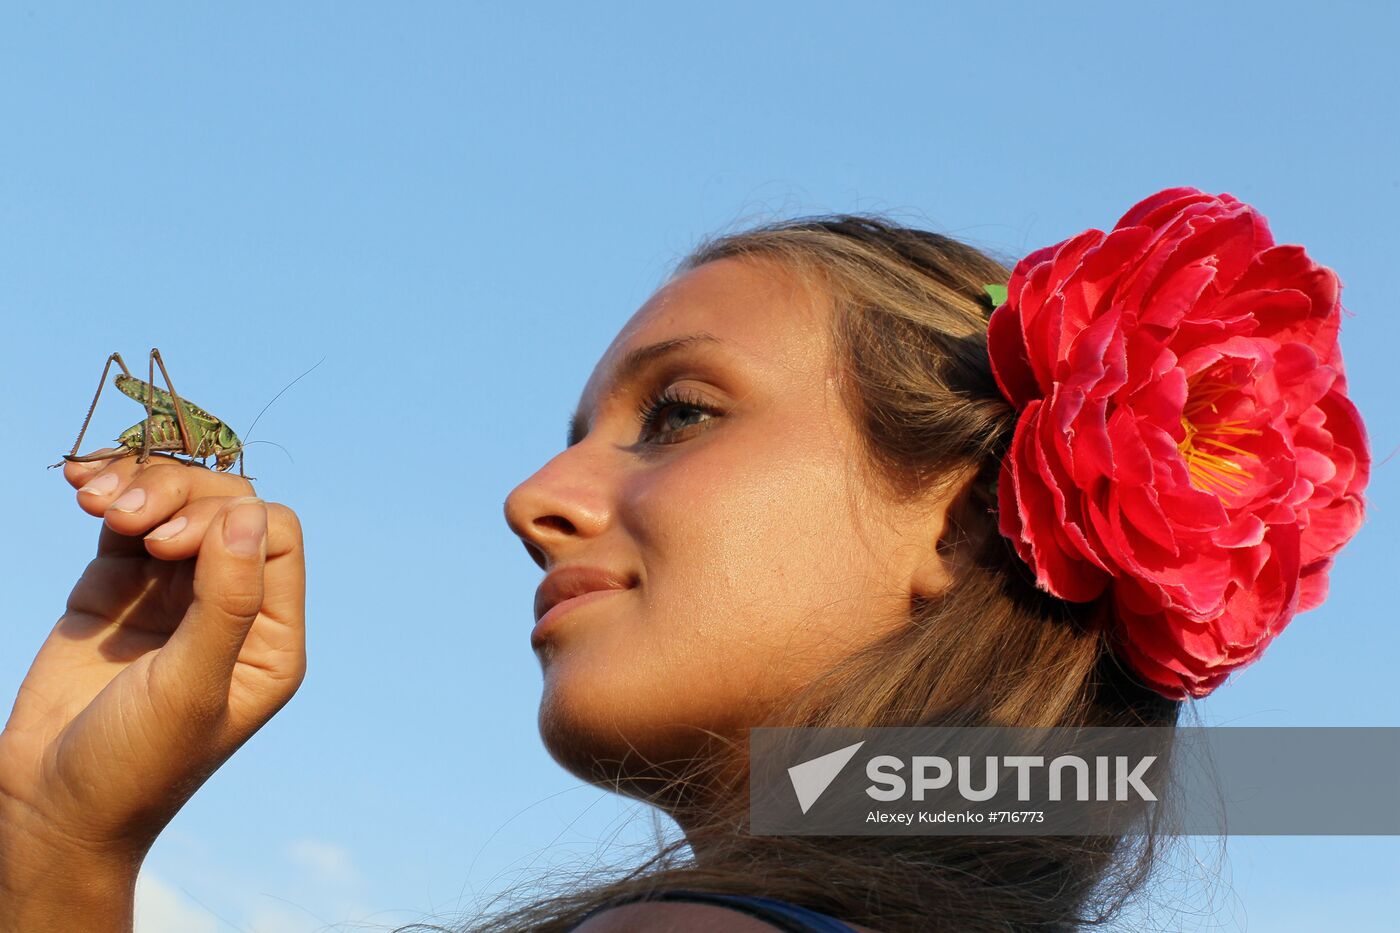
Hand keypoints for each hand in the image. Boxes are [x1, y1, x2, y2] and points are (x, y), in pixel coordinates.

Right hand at [0, 451, 305, 921]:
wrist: (48, 807)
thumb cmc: (134, 765)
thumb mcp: (189, 688)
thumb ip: (226, 601)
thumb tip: (248, 513)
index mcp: (271, 637)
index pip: (273, 536)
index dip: (223, 519)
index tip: (165, 547)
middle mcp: (231, 607)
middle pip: (224, 508)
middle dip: (175, 493)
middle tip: (120, 516)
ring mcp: (174, 593)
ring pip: (175, 504)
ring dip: (138, 484)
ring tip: (90, 496)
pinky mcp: (118, 587)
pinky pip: (125, 519)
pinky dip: (108, 491)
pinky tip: (80, 484)